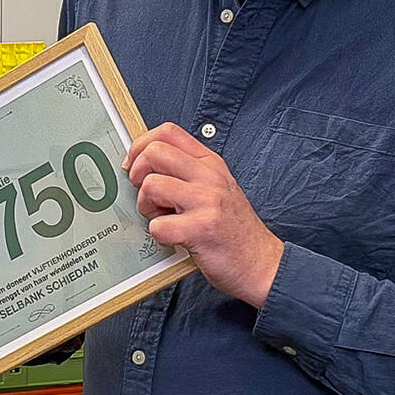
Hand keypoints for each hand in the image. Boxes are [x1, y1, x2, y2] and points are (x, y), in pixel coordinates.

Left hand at [124, 122, 284, 306]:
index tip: (133, 164)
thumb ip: (186, 171)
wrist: (261, 263)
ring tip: (166, 219)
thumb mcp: (215, 187)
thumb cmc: (232, 229)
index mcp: (210, 163)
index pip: (168, 132)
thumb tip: (142, 161)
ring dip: (147, 207)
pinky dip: (159, 235)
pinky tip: (176, 238)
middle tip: (148, 196)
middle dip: (137, 174)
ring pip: (151, 185)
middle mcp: (210, 176)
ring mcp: (207, 201)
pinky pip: (158, 225)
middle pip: (154, 152)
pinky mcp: (202, 228)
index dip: (141, 145)